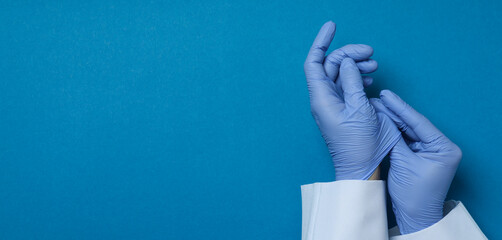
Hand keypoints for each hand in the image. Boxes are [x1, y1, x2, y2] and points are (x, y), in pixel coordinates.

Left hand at [304, 21, 399, 179]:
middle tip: (371, 53)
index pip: (314, 62)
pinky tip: (369, 80)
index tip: (332, 26)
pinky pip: (347, 87)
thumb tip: (347, 62)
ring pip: (341, 75)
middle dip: (349, 54)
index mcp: (322, 97)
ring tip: (374, 66)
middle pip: (331, 65)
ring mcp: (333, 104)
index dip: (321, 42)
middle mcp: (324, 99)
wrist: (360, 168)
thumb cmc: (359, 144)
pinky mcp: (344, 110)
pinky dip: (357, 78)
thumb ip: (351, 81)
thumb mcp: (359, 109)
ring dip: (356, 65)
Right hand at [371, 90, 461, 233]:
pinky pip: (405, 139)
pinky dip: (393, 131)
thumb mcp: (404, 162)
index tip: (386, 95)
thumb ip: (395, 138)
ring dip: (392, 120)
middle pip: (413, 124)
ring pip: (408, 130)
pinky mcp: (420, 155)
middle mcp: (440, 146)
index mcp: (445, 147)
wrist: (414, 215)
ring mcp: (430, 150)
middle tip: (378, 98)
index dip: (401, 108)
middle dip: (395, 112)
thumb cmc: (414, 194)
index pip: (419, 122)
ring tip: (376, 106)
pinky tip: (382, 120)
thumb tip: (384, 118)